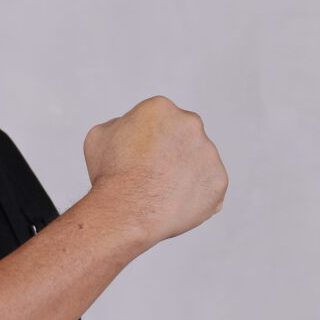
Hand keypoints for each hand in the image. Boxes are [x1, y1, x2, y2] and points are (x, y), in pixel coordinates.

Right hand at [83, 95, 227, 246]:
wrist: (127, 211)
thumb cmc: (111, 174)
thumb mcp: (100, 136)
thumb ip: (120, 125)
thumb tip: (129, 128)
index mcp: (161, 107)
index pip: (157, 118)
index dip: (144, 137)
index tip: (136, 153)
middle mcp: (190, 124)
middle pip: (182, 135)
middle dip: (169, 150)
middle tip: (150, 172)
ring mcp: (209, 153)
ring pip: (196, 160)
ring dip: (183, 172)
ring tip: (160, 191)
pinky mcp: (219, 181)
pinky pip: (208, 186)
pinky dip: (194, 194)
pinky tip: (173, 202)